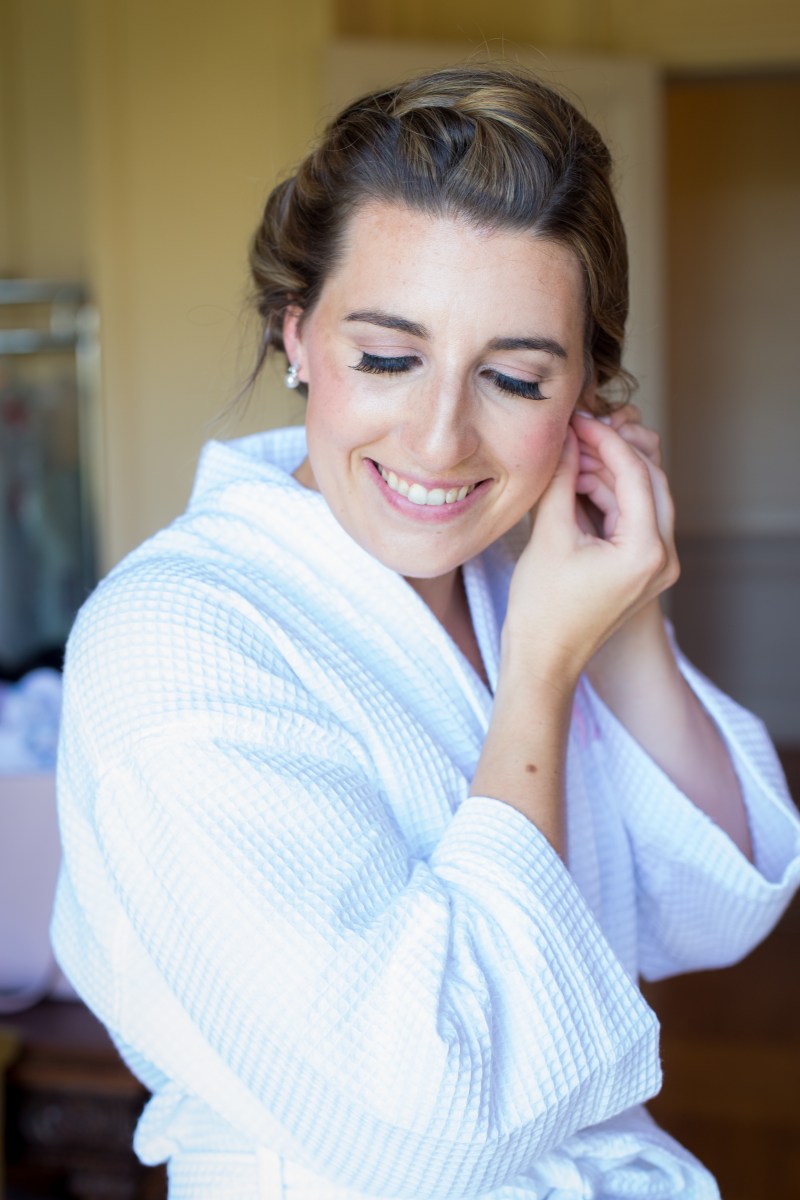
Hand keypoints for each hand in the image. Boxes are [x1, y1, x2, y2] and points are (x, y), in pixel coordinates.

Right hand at [502, 409, 678, 687]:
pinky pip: (634, 519)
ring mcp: (658, 566)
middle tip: (576, 435)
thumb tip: (567, 437)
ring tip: (570, 460)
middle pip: (651, 482)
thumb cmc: (543, 609)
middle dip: (613, 454)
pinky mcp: (643, 569)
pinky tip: (577, 485)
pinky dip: (610, 499)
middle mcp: (664, 558)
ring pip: (644, 499)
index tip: (576, 420)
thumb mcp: (550, 535)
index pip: (635, 474)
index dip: (604, 440)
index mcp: (647, 550)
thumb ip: (562, 479)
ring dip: (610, 475)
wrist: (544, 661)